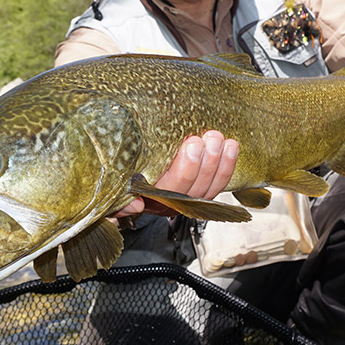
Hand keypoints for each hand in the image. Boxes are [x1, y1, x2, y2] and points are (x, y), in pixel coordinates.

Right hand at [110, 130, 238, 226]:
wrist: (124, 168)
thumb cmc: (119, 171)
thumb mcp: (112, 184)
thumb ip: (118, 198)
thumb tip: (134, 205)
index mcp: (146, 199)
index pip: (169, 190)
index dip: (185, 170)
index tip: (191, 145)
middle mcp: (167, 203)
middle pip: (192, 190)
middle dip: (205, 163)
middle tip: (210, 138)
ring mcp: (184, 198)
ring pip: (207, 189)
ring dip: (218, 163)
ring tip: (220, 139)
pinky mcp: (198, 190)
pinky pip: (216, 185)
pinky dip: (226, 166)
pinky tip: (231, 147)